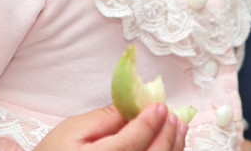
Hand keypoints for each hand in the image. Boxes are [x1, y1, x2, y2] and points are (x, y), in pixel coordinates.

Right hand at [35, 104, 186, 150]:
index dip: (149, 123)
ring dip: (172, 148)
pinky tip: (169, 146)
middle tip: (174, 115)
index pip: (130, 143)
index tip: (160, 105)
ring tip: (178, 128)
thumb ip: (105, 118)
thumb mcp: (73, 130)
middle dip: (166, 135)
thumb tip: (136, 104)